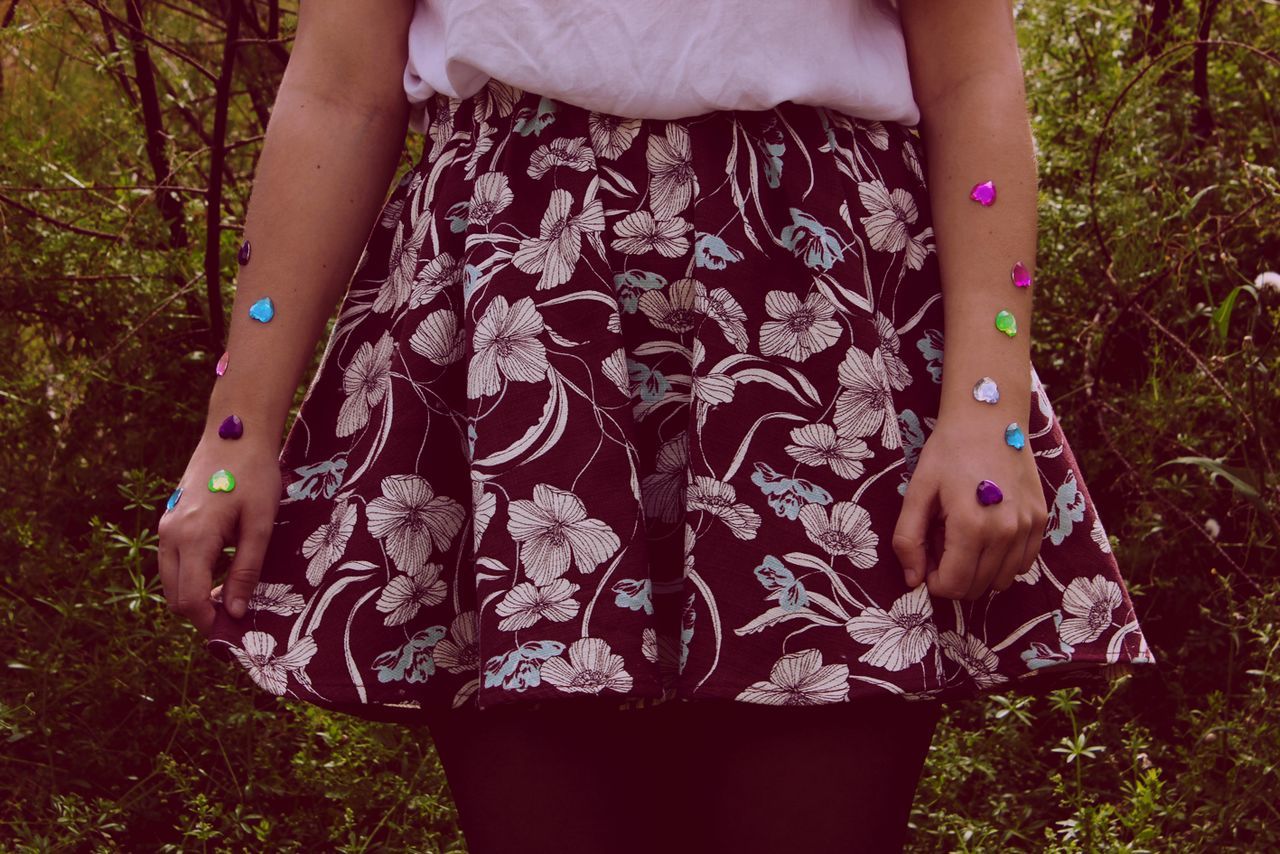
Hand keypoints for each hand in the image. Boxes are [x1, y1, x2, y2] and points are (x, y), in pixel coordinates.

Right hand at [156, 435, 282, 635]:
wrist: (235, 434)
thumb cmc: (254, 476)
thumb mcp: (261, 525)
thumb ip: (247, 570)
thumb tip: (236, 612)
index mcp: (194, 538)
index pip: (189, 599)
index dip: (209, 622)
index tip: (234, 632)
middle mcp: (171, 535)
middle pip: (174, 595)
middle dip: (200, 613)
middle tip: (235, 618)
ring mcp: (166, 527)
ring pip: (170, 580)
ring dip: (193, 594)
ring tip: (230, 598)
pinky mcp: (170, 520)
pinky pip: (173, 561)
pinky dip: (190, 575)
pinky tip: (220, 574)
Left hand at [892, 415, 1047, 599]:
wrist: (989, 418)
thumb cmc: (948, 452)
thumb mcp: (917, 492)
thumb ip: (908, 539)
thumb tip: (912, 580)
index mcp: (971, 526)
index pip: (954, 586)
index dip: (934, 582)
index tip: (927, 560)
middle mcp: (1005, 532)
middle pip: (977, 588)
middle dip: (954, 576)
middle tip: (943, 543)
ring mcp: (1028, 527)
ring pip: (1002, 581)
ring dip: (979, 571)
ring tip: (965, 538)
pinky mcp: (1041, 520)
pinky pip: (1023, 563)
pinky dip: (1003, 562)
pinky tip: (988, 536)